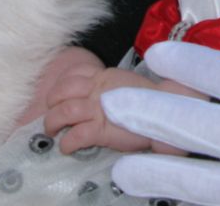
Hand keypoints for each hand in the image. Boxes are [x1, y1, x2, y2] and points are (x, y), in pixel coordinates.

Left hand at [43, 65, 159, 153]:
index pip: (74, 73)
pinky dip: (67, 142)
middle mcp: (98, 89)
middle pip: (62, 92)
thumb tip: (93, 94)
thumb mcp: (124, 84)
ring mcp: (99, 108)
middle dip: (52, 104)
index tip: (59, 97)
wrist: (168, 111)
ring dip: (53, 122)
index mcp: (103, 77)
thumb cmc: (148, 101)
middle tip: (52, 115)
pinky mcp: (102, 129)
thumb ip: (107, 88)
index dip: (61, 85)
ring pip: (65, 110)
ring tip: (53, 131)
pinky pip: (77, 135)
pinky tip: (67, 147)